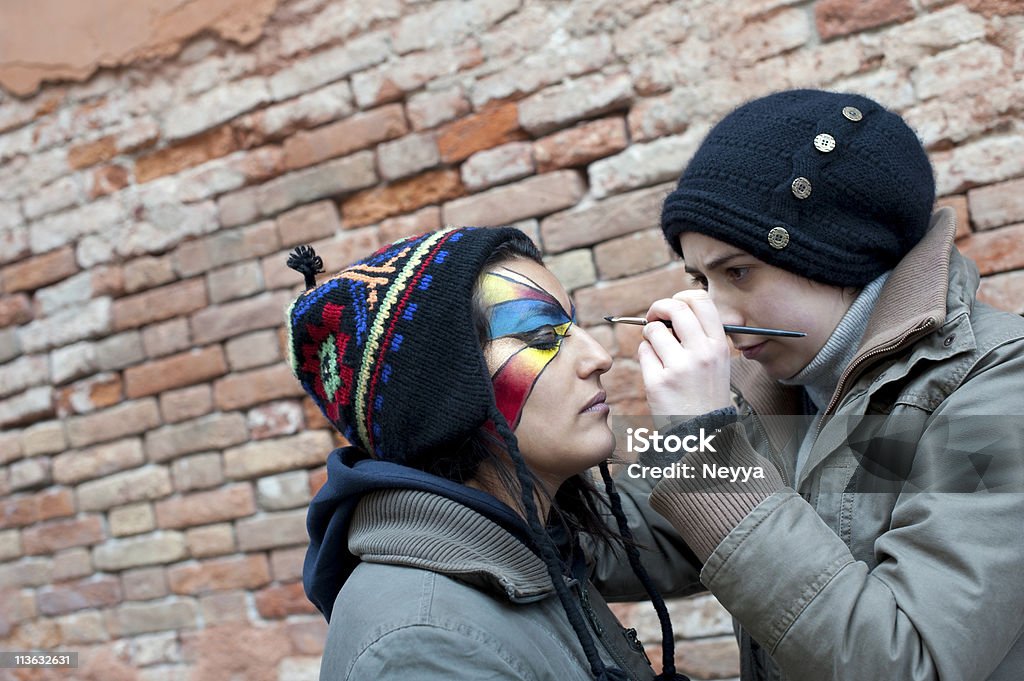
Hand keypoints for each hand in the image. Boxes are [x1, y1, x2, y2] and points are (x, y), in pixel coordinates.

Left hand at [638, 289, 731, 417]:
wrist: (703, 432)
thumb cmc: (706, 393)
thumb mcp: (717, 362)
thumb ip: (700, 335)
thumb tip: (673, 310)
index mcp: (719, 345)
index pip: (700, 300)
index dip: (681, 297)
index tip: (673, 308)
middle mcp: (702, 352)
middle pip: (674, 307)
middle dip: (657, 309)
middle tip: (653, 319)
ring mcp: (680, 367)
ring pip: (653, 330)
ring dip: (650, 336)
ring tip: (658, 351)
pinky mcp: (658, 381)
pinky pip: (643, 352)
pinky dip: (645, 356)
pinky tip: (656, 370)